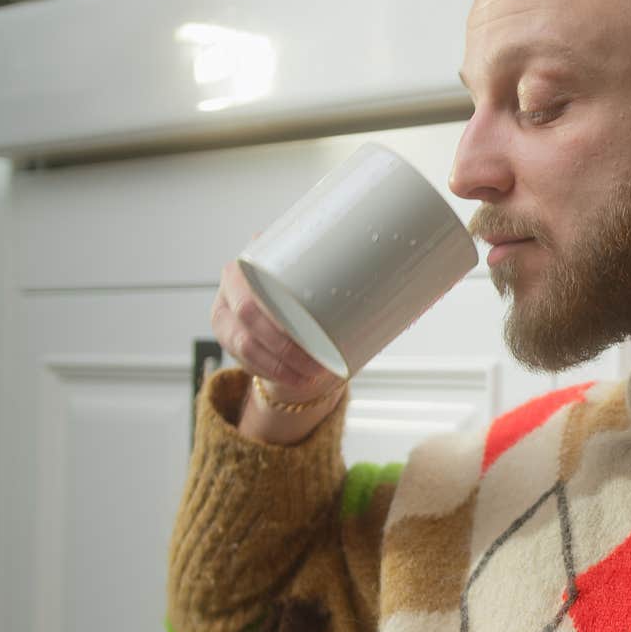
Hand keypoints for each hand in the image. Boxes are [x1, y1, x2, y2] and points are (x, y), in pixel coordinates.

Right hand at [210, 259, 339, 401]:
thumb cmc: (313, 292)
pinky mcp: (226, 333)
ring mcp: (226, 306)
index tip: (314, 321)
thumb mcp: (328, 278)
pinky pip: (242, 358)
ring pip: (244, 340)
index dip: (284, 296)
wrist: (290, 313)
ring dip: (279, 363)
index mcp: (260, 253)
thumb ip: (349, 277)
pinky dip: (272, 372)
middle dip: (286, 342)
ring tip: (310, 375)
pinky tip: (293, 379)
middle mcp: (236, 277)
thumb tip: (404, 292)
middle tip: (318, 361)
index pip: (261, 271)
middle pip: (249, 309)